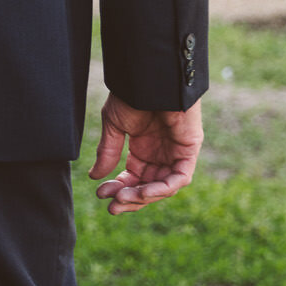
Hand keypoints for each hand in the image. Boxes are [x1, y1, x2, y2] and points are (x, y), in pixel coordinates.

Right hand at [90, 94, 202, 214]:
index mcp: (144, 149)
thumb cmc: (133, 95)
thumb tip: (95, 176)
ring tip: (123, 199)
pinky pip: (179, 178)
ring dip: (143, 196)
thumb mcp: (114, 125)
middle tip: (112, 207)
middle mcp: (161, 154)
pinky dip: (162, 189)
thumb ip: (108, 152)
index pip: (133, 178)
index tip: (101, 194)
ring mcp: (176, 153)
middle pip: (148, 187)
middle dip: (130, 199)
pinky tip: (143, 191)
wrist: (151, 78)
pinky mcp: (189, 150)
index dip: (118, 188)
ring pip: (164, 187)